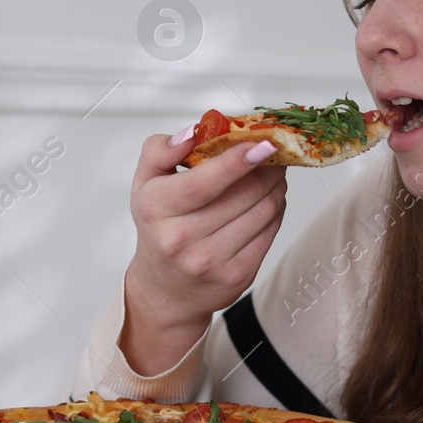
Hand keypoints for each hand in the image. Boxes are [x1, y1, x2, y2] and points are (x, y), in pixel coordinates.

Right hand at [121, 127, 286, 374]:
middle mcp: (181, 238)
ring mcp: (211, 261)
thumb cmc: (158, 227)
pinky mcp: (237, 276)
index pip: (204, 182)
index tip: (263, 143)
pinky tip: (268, 201)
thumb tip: (191, 133)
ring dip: (276, 186)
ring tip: (271, 176)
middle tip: (272, 153)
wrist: (166, 289)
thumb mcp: (145, 184)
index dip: (238, 160)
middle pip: (245, 193)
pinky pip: (271, 232)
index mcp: (156, 208)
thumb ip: (160, 150)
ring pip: (264, 210)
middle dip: (267, 167)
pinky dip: (276, 209)